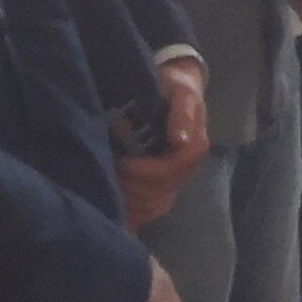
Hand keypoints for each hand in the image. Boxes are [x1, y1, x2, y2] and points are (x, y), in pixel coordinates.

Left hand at [113, 57, 210, 224]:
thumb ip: (182, 113)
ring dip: (130, 202)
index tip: (120, 162)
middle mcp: (188, 169)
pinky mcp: (165, 187)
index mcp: (194, 147)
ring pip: (155, 206)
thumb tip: (180, 140)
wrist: (175, 89)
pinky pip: (151, 210)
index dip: (144, 172)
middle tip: (107, 174)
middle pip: (160, 192)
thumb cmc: (173, 88)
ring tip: (108, 188)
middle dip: (131, 186)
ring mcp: (176, 180)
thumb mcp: (180, 92)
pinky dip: (134, 214)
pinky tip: (116, 213)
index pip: (169, 171)